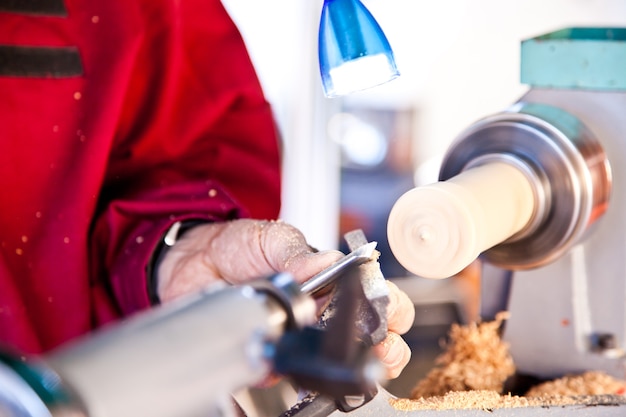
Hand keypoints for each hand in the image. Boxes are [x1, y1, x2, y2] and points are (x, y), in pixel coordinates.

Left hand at [157, 218, 412, 378]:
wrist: (193, 263)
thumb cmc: (241, 246)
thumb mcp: (273, 237)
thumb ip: (297, 250)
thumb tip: (327, 262)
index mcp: (334, 281)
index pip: (379, 300)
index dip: (392, 310)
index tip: (385, 311)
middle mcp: (323, 315)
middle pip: (372, 342)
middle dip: (384, 349)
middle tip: (374, 345)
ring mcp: (300, 340)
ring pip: (338, 366)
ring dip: (345, 367)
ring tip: (336, 358)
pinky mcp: (272, 359)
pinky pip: (290, 379)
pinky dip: (300, 383)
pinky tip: (296, 374)